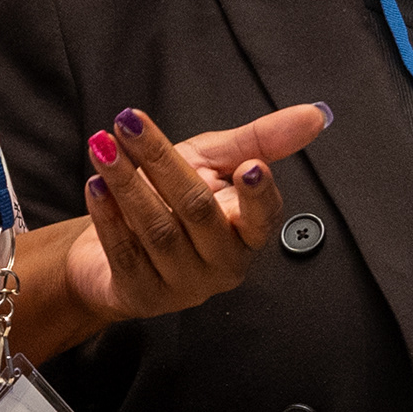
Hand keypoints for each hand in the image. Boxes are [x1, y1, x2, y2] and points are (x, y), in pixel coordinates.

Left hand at [55, 102, 328, 330]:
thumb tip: (315, 115)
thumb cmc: (170, 199)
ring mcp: (182, 285)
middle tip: (129, 123)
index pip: (263, 217)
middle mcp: (221, 265)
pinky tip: (96, 185)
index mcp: (247, 233)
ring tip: (104, 146)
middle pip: (197, 211)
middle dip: (162, 161)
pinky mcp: (142, 296)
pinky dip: (109, 216)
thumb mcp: (214, 162)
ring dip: (127, 183)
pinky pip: (126, 252)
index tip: (250, 166)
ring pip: (158, 230)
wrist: (113, 248)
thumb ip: (261, 141)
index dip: (258, 194)